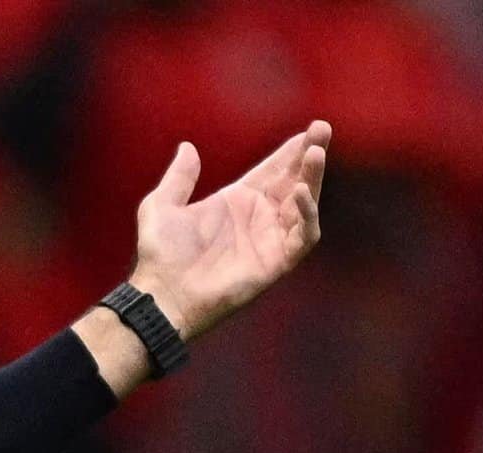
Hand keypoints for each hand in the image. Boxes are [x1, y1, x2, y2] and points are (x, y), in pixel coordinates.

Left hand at [130, 120, 329, 340]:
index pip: (273, 171)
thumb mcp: (162, 206)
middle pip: (294, 181)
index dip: (290, 151)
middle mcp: (258, 218)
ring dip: (312, 179)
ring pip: (305, 204)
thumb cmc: (160, 255)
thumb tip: (188, 147)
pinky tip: (300, 194)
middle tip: (323, 129)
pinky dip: (307, 215)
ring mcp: (269, 240)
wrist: (162, 293)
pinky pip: (303, 236)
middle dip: (310, 156)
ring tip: (314, 154)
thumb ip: (179, 178)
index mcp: (236, 202)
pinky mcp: (276, 262)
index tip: (309, 129)